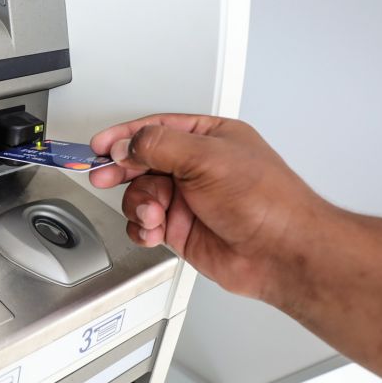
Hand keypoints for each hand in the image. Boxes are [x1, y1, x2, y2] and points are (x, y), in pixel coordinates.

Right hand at [89, 114, 333, 301]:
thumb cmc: (266, 203)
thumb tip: (128, 144)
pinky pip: (145, 225)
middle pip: (142, 162)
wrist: (281, 254)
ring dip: (139, 205)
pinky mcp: (181, 229)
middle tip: (103, 175)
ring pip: (141, 195)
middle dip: (122, 170)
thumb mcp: (208, 158)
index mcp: (209, 139)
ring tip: (154, 216)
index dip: (125, 135)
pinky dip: (141, 229)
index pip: (156, 129)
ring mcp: (188, 199)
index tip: (100, 145)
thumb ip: (160, 146)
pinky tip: (152, 232)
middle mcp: (197, 167)